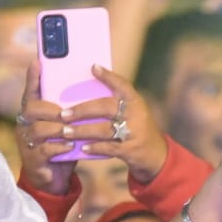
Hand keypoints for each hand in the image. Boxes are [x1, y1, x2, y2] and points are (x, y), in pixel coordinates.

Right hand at [14, 62, 76, 195]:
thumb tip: (88, 89)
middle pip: (31, 109)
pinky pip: (43, 150)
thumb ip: (70, 110)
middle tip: (66, 113)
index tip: (37, 62)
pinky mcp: (32, 160)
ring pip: (38, 129)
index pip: (31, 92)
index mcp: (34, 114)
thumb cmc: (62, 146)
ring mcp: (26, 143)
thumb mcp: (66, 127)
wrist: (54, 178)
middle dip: (50, 109)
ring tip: (70, 131)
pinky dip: (58, 147)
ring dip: (57, 129)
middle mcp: (26, 125)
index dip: (33, 78)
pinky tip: (69, 147)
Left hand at [54, 66, 169, 183]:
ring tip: (66, 132)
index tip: (93, 68)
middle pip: (106, 107)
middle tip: (64, 114)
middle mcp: (136, 114)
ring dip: (83, 130)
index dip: (108, 76)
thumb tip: (89, 89)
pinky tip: (82, 147)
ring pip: (104, 129)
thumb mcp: (133, 112)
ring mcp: (134, 132)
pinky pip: (109, 147)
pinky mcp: (131, 150)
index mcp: (135, 101)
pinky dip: (95, 147)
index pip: (122, 85)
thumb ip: (117, 103)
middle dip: (82, 110)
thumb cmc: (137, 129)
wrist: (157, 154)